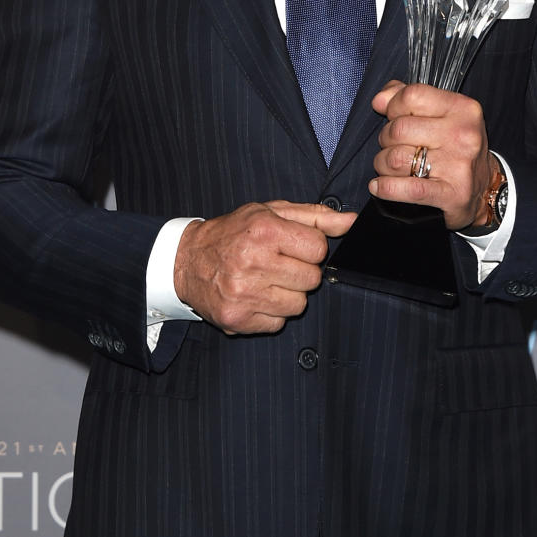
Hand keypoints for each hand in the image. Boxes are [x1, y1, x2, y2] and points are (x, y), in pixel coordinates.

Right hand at [173, 200, 355, 334]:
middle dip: (300, 272)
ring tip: (265, 281)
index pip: (318, 248)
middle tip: (278, 265)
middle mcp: (253, 262)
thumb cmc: (232, 233)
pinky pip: (278, 323)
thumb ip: (314, 217)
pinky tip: (254, 297)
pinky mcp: (237, 319)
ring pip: (299, 305)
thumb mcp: (270, 213)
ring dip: (287, 295)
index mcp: (263, 230)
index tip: (291, 247)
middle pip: (312, 279)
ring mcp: (244, 294)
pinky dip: (271, 313)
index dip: (309, 248)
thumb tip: (350, 222)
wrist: (186, 261)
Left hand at [369, 81, 492, 230]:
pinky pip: (405, 189)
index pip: (412, 96)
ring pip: (395, 159)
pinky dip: (384, 188)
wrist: (485, 187)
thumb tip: (379, 100)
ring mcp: (458, 165)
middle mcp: (463, 134)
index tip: (395, 118)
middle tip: (393, 146)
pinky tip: (380, 186)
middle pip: (398, 129)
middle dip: (385, 139)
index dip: (393, 107)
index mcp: (462, 108)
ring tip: (390, 167)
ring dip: (383, 164)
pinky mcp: (451, 194)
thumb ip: (408, 99)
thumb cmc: (457, 147)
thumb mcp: (443, 114)